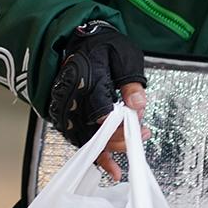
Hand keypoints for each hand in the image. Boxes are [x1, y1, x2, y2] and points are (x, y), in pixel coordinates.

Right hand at [48, 21, 148, 180]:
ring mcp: (66, 107)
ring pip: (84, 137)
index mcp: (86, 77)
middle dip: (118, 138)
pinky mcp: (65, 115)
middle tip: (142, 136)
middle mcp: (72, 95)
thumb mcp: (123, 54)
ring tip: (122, 163)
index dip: (118, 124)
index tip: (137, 127)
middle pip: (92, 127)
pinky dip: (94, 153)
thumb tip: (138, 104)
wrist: (75, 42)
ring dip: (106, 150)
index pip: (100, 109)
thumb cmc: (101, 46)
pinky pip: (78, 138)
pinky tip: (108, 166)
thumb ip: (131, 80)